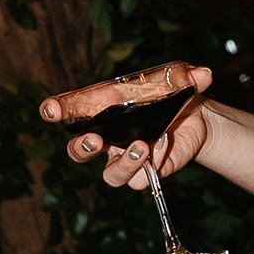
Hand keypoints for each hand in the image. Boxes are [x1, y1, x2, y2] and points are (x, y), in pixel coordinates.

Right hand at [40, 62, 213, 191]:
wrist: (195, 119)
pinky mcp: (145, 173)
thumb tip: (204, 74)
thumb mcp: (178, 84)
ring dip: (123, 163)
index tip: (49, 110)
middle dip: (81, 148)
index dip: (55, 111)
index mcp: (102, 112)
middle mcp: (107, 139)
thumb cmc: (171, 97)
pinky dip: (153, 164)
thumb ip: (187, 77)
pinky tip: (163, 146)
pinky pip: (141, 179)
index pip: (68, 113)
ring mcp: (124, 158)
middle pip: (79, 152)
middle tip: (95, 140)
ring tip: (142, 147)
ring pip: (110, 174)